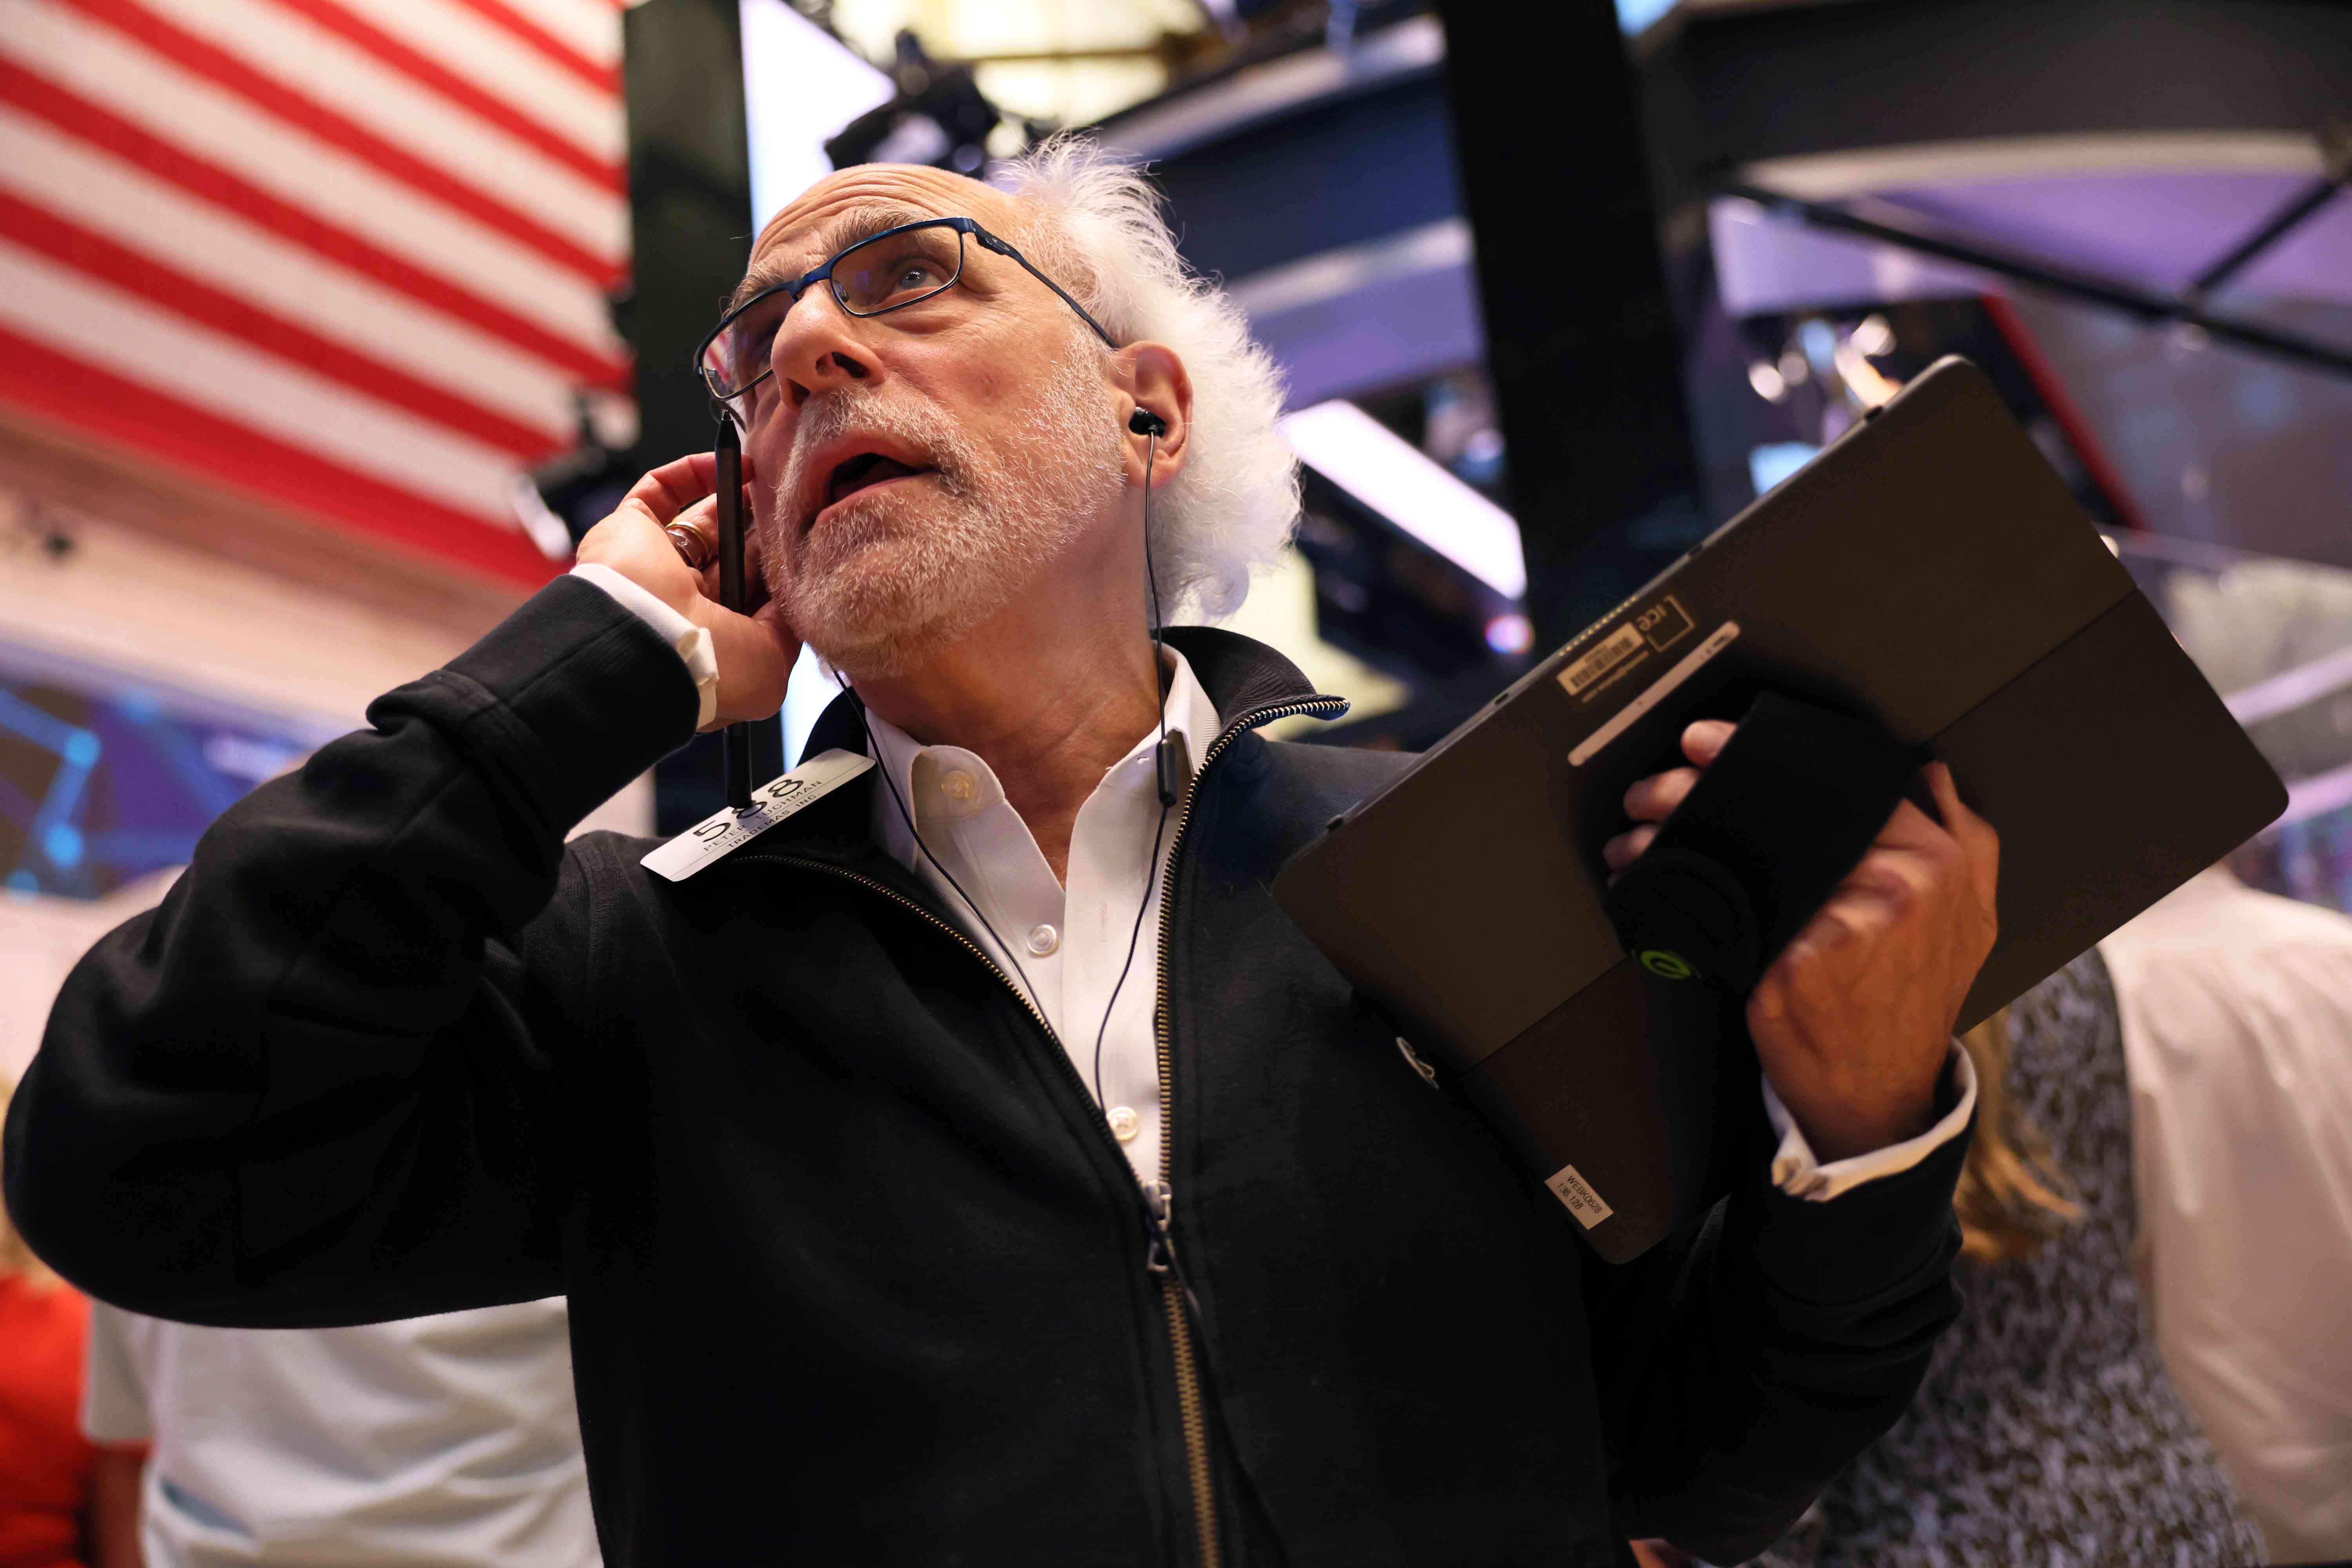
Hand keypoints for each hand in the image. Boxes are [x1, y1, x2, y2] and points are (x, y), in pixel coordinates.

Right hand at [575, 452, 799, 726]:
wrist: (645, 643)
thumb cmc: (707, 666)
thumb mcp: (770, 665)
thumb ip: (786, 630)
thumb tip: (793, 595)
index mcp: (711, 644)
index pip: (751, 604)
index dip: (778, 578)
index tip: (808, 554)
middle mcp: (681, 608)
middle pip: (730, 560)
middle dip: (761, 537)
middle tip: (794, 512)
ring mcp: (653, 568)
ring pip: (700, 525)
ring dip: (736, 501)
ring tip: (771, 483)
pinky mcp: (627, 531)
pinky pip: (658, 492)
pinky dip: (691, 472)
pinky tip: (733, 463)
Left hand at [1603, 720, 1999, 1159]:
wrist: (1881, 1098)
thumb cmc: (1910, 1004)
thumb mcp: (1967, 920)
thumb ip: (1962, 839)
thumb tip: (1931, 772)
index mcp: (1940, 862)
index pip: (1838, 781)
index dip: (1757, 753)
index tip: (1706, 745)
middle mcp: (1901, 887)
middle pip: (1779, 814)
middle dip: (1697, 793)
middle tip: (1652, 792)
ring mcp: (1850, 925)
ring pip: (1740, 858)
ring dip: (1671, 840)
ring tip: (1637, 838)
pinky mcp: (1798, 965)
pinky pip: (1725, 912)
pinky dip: (1675, 896)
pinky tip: (1646, 887)